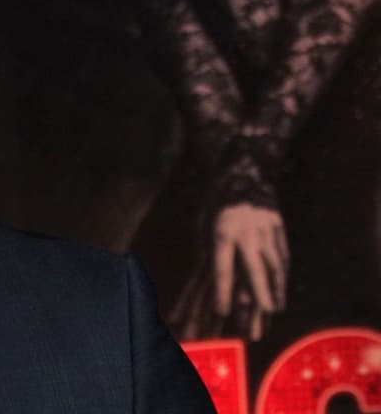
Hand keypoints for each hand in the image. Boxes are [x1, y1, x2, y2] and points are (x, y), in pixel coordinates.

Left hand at [212, 203, 288, 339]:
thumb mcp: (204, 224)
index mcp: (222, 231)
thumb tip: (208, 278)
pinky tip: (281, 289)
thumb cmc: (215, 203)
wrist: (242, 173)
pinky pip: (282, 255)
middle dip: (260, 292)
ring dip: (276, 288)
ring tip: (275, 308)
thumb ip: (209, 250)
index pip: (222, 267)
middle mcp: (246, 232)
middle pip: (255, 267)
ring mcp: (265, 229)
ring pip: (274, 264)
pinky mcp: (278, 227)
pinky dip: (282, 274)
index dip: (222, 291)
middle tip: (265, 313)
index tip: (222, 311)